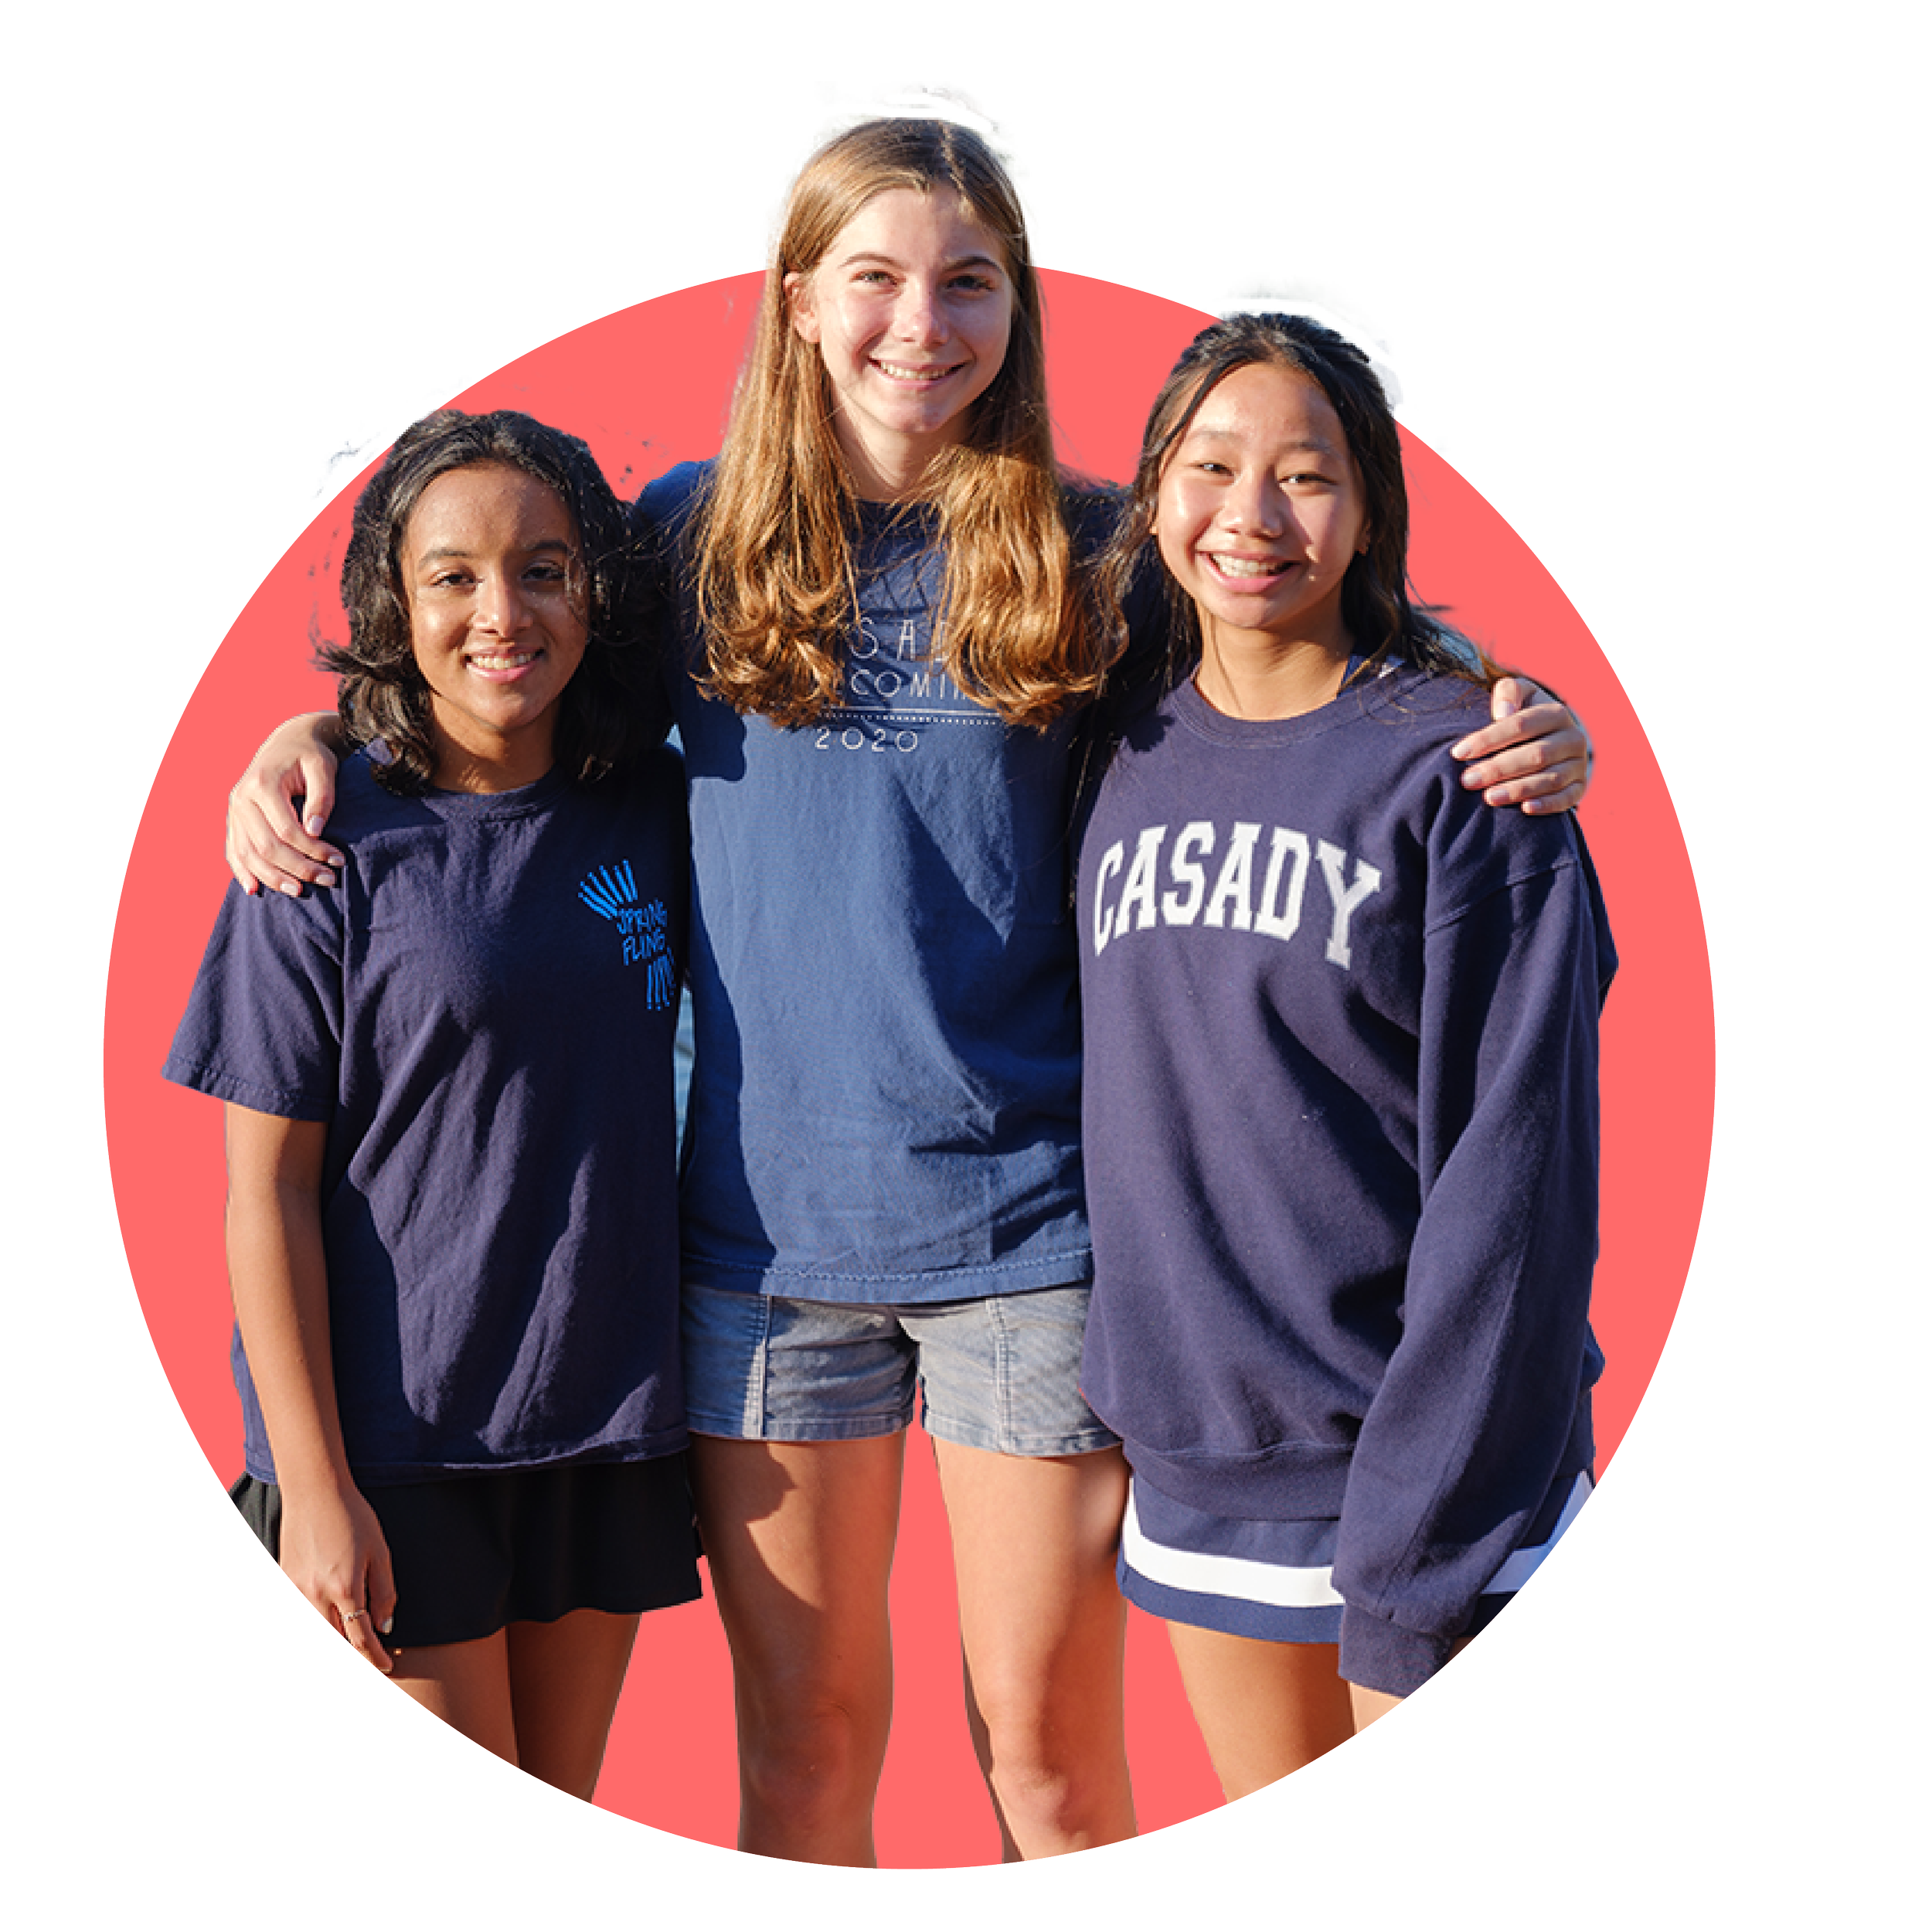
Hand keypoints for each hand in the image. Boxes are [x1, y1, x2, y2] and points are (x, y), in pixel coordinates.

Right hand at [226, 714, 345, 895]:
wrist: (288, 740)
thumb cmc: (310, 754)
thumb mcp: (323, 768)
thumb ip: (321, 799)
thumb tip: (315, 832)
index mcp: (261, 784)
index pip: (286, 830)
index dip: (313, 850)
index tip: (338, 862)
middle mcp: (241, 798)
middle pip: (266, 846)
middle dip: (298, 868)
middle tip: (328, 881)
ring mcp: (233, 810)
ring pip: (248, 853)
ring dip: (273, 877)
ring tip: (300, 892)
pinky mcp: (234, 819)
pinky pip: (234, 850)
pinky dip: (242, 871)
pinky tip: (254, 889)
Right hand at [279, 1477, 398, 1673]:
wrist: (315, 1492)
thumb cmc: (353, 1517)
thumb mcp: (379, 1552)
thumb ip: (384, 1592)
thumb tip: (385, 1627)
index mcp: (345, 1588)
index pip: (360, 1638)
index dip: (374, 1657)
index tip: (386, 1666)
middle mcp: (316, 1595)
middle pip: (336, 1639)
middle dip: (353, 1652)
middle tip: (371, 1658)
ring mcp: (296, 1590)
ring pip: (317, 1627)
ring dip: (335, 1636)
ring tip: (351, 1640)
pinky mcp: (285, 1581)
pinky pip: (301, 1610)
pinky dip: (315, 1618)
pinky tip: (329, 1615)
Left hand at [1451, 676, 1592, 815]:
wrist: (1553, 735)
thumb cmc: (1524, 715)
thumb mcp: (1518, 694)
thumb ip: (1509, 692)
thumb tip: (1502, 712)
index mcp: (1555, 713)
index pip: (1520, 725)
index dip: (1488, 739)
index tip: (1459, 753)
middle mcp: (1572, 738)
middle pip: (1534, 755)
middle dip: (1498, 769)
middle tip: (1467, 781)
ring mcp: (1578, 764)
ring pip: (1550, 779)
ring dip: (1518, 790)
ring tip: (1488, 798)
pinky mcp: (1579, 786)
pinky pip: (1567, 798)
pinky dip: (1547, 804)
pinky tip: (1525, 809)